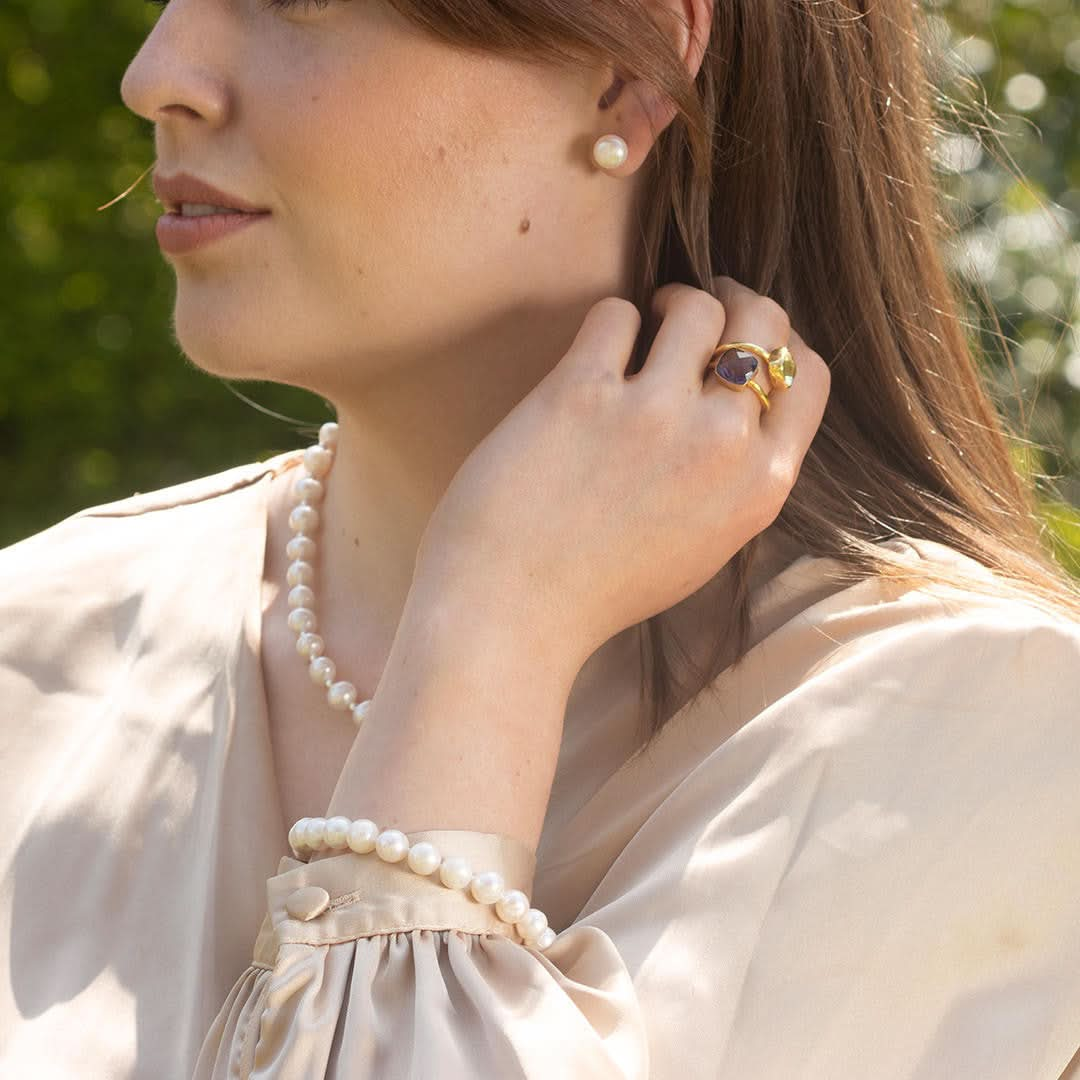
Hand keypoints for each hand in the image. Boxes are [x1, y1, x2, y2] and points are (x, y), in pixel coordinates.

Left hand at [413, 276, 831, 670]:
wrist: (514, 614)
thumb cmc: (601, 589)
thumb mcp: (704, 545)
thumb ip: (734, 477)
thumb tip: (735, 403)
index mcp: (761, 486)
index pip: (808, 377)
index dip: (781, 343)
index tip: (746, 339)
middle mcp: (721, 443)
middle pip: (763, 323)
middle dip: (736, 302)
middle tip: (696, 310)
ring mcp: (654, 414)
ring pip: (694, 306)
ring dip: (670, 302)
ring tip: (647, 318)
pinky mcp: (583, 392)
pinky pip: (615, 313)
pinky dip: (609, 321)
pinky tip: (593, 354)